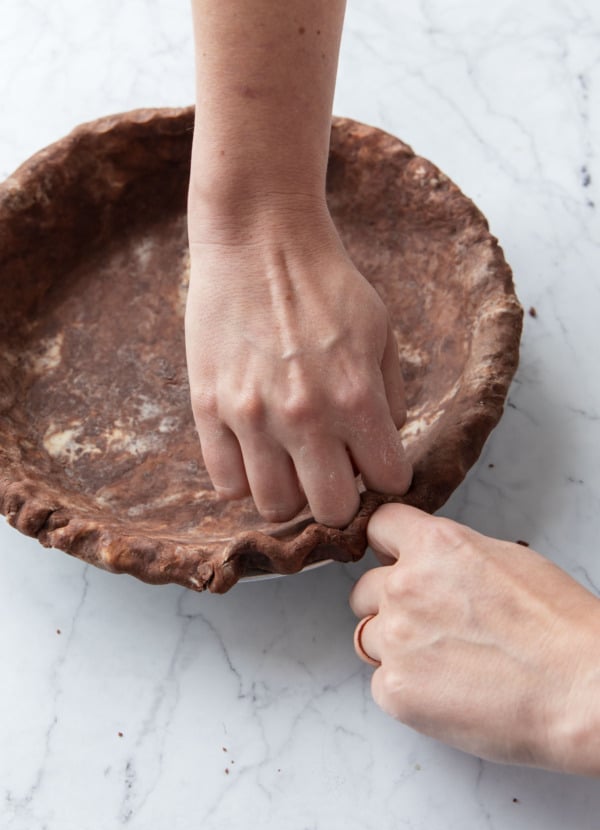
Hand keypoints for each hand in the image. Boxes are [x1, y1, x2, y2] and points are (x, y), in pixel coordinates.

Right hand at [185, 208, 411, 526]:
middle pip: (332, 510)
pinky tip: (255, 454)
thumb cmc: (326, 282)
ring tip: (291, 466)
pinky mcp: (209, 409)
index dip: (385, 474)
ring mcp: (252, 417)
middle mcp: (306, 417)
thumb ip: (389, 397)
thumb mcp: (381, 332)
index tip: (372, 461)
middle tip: (332, 472)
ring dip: (291, 494)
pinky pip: (227, 483)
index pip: (388, 481)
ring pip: (276, 507)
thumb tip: (382, 447)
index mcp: (357, 397)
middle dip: (340, 497)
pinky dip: (245, 480)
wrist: (259, 238)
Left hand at [349, 504, 599, 773]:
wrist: (580, 689)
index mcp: (434, 546)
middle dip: (390, 604)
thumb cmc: (559, 627)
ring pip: (369, 637)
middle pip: (364, 589)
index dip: (388, 547)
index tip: (394, 561)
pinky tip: (448, 693)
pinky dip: (407, 689)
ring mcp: (395, 640)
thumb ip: (451, 558)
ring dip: (396, 648)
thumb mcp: (506, 560)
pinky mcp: (395, 689)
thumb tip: (432, 567)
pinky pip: (382, 683)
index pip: (378, 527)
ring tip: (447, 664)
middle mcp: (404, 587)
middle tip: (432, 626)